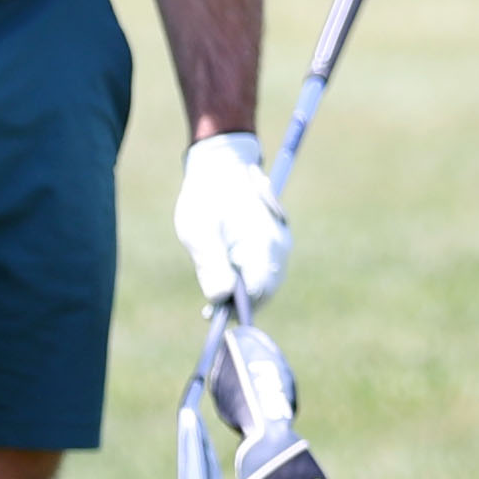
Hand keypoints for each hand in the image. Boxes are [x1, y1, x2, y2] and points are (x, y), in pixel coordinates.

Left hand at [173, 128, 289, 305]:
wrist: (222, 164)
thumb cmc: (206, 195)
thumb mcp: (198, 229)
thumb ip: (210, 264)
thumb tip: (219, 299)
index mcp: (263, 241)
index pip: (259, 291)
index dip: (237, 308)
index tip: (211, 314)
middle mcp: (279, 245)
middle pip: (265, 291)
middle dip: (239, 303)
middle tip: (208, 309)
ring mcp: (280, 244)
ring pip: (265, 283)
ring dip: (241, 291)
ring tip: (212, 290)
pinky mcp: (274, 244)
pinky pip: (263, 271)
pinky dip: (245, 278)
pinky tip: (223, 275)